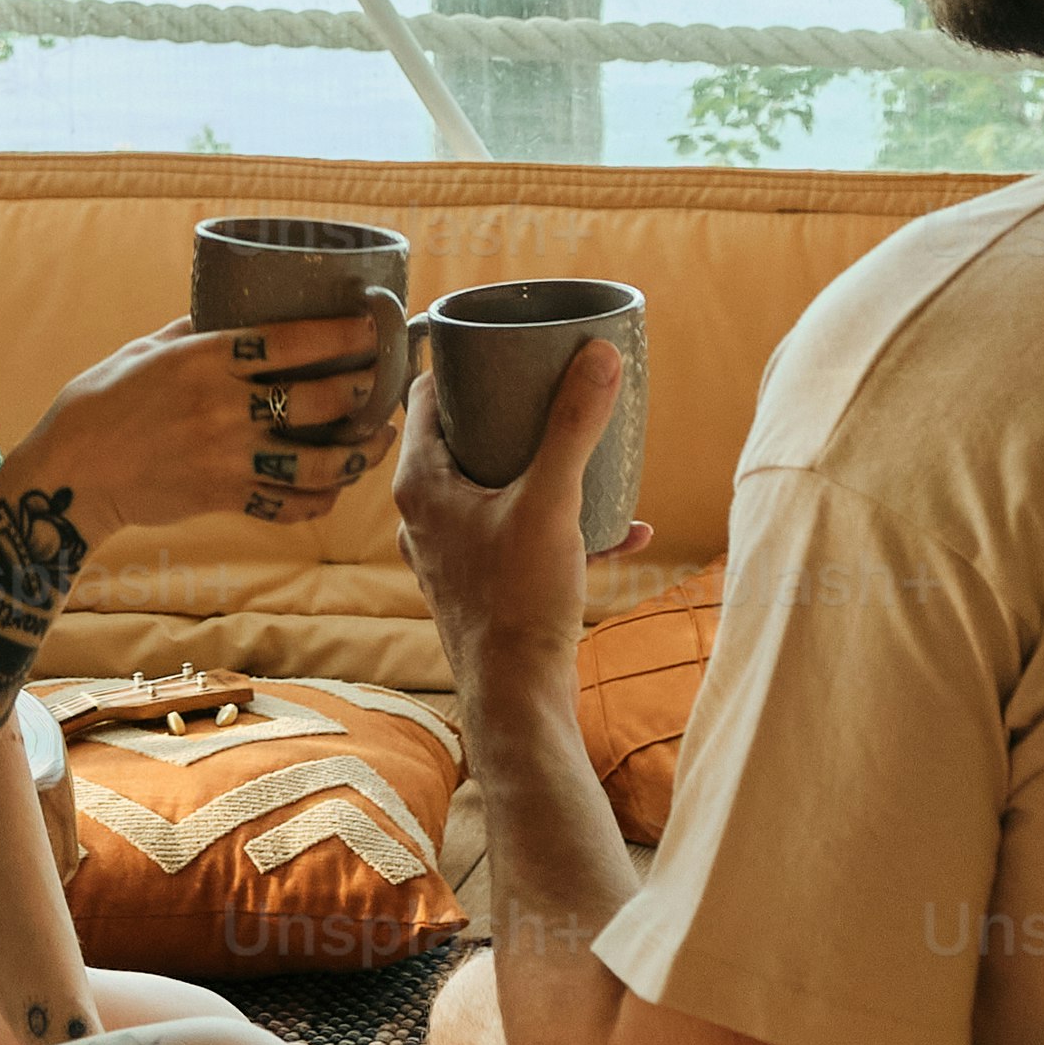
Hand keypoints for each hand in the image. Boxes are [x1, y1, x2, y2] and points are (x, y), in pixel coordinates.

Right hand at [14, 303, 398, 536]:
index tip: (371, 323)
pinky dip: (318, 500)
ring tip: (379, 440)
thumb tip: (228, 307)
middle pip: (318, 401)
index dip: (339, 332)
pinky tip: (335, 488)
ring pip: (316, 463)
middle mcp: (222, 409)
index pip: (289, 341)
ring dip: (358, 453)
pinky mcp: (223, 498)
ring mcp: (226, 459)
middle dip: (364, 391)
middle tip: (385, 383)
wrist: (68, 476)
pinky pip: (287, 505)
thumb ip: (191, 331)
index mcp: (203, 361)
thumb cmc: (98, 402)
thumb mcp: (142, 350)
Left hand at [393, 331, 639, 673]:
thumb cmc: (518, 601)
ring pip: (496, 490)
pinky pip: (520, 537)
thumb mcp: (552, 502)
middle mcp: (425, 515)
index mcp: (421, 484)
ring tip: (592, 459)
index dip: (462, 365)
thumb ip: (573, 428)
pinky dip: (562, 527)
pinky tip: (622, 532)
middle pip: (464, 440)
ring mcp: (451, 553)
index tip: (505, 346)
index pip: (427, 397)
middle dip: (513, 416)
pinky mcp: (482, 585)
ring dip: (544, 473)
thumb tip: (599, 355)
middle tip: (554, 392)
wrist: (518, 698)